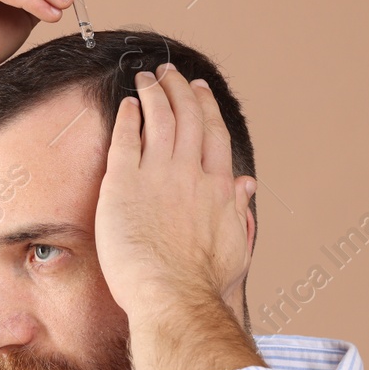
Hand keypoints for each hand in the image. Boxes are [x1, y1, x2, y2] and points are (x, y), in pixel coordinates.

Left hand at [94, 63, 256, 318]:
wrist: (173, 297)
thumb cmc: (203, 283)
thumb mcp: (236, 245)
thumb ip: (239, 210)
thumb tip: (245, 186)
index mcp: (217, 187)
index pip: (212, 134)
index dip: (205, 107)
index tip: (198, 91)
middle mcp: (189, 173)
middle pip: (186, 118)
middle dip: (178, 90)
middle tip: (169, 72)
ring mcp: (156, 175)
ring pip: (157, 120)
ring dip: (153, 94)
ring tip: (147, 77)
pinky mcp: (123, 185)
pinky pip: (126, 140)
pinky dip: (129, 118)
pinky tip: (127, 104)